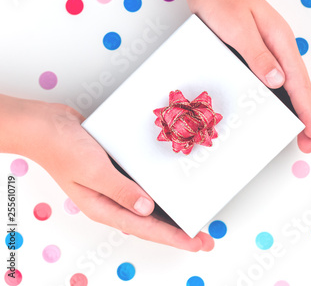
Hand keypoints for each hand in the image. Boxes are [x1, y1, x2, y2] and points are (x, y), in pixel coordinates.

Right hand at [0, 95, 213, 251]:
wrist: (48, 126)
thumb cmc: (63, 149)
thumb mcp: (94, 171)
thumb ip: (121, 190)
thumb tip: (148, 209)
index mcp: (104, 208)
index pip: (146, 229)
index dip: (174, 238)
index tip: (196, 243)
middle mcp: (113, 201)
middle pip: (151, 223)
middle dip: (178, 232)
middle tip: (204, 238)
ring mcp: (116, 188)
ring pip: (150, 207)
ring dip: (172, 214)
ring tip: (194, 220)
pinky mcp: (120, 172)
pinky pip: (145, 187)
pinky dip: (160, 192)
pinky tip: (174, 191)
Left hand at [178, 0, 310, 152]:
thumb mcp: (238, 29)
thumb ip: (258, 56)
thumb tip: (277, 82)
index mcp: (280, 41)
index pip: (299, 83)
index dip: (307, 111)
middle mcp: (279, 45)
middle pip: (299, 86)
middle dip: (306, 115)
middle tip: (308, 141)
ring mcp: (269, 47)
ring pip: (288, 84)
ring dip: (294, 107)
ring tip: (296, 130)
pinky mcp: (257, 49)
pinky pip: (273, 77)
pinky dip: (279, 96)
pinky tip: (275, 106)